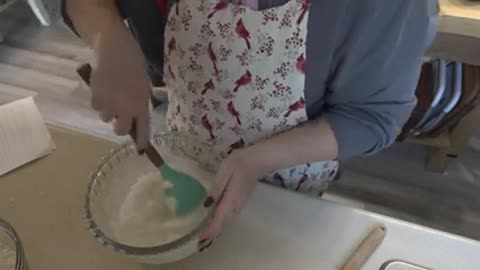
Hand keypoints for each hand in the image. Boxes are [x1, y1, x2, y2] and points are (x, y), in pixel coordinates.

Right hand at [90, 22, 150, 148]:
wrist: (116, 49)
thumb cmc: (134, 64)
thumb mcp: (143, 85)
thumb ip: (140, 102)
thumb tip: (137, 118)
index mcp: (142, 104)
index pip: (143, 129)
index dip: (142, 140)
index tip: (141, 148)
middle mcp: (126, 108)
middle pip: (121, 130)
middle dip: (121, 127)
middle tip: (120, 119)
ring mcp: (110, 103)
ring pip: (106, 118)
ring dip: (109, 111)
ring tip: (112, 96)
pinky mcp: (96, 96)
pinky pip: (96, 107)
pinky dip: (98, 101)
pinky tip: (102, 90)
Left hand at [199, 147, 265, 249]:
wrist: (258, 160)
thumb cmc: (240, 163)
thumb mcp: (224, 172)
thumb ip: (216, 189)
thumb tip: (207, 205)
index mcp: (230, 200)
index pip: (218, 221)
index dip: (209, 232)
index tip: (200, 242)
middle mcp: (235, 206)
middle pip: (222, 225)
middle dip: (211, 236)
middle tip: (199, 246)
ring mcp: (239, 204)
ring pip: (226, 222)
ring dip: (216, 231)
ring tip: (205, 238)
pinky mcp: (240, 201)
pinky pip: (229, 216)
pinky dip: (221, 223)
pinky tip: (215, 223)